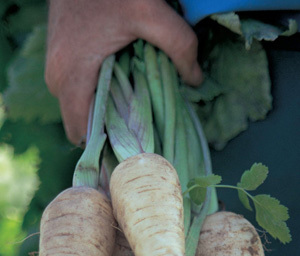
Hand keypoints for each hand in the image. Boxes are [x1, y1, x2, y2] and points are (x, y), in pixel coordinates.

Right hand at [45, 0, 201, 144]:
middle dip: (106, 129)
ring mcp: (55, 68)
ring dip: (102, 111)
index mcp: (72, 76)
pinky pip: (76, 92)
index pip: (81, 132)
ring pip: (78, 108)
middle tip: (136, 126)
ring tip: (129, 107)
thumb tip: (196, 80)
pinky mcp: (59, 59)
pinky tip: (117, 87)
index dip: (105, 145)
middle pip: (80, 123)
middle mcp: (57, 78)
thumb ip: (179, 46)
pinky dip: (95, 96)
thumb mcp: (150, 12)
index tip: (130, 147)